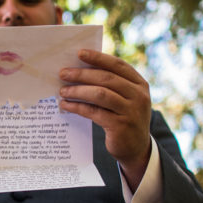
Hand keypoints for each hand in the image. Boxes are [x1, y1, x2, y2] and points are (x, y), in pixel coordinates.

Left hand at [58, 49, 152, 189]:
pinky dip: (78, 107)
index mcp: (140, 84)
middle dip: (82, 74)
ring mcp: (131, 111)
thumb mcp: (125, 99)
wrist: (136, 149)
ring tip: (62, 90)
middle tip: (63, 73)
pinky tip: (66, 105)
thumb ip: (112, 85)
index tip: (79, 53)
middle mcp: (138, 96)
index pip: (118, 65)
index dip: (98, 58)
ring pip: (100, 94)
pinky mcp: (120, 126)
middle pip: (106, 78)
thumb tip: (80, 70)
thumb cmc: (124, 119)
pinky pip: (94, 112)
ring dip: (78, 90)